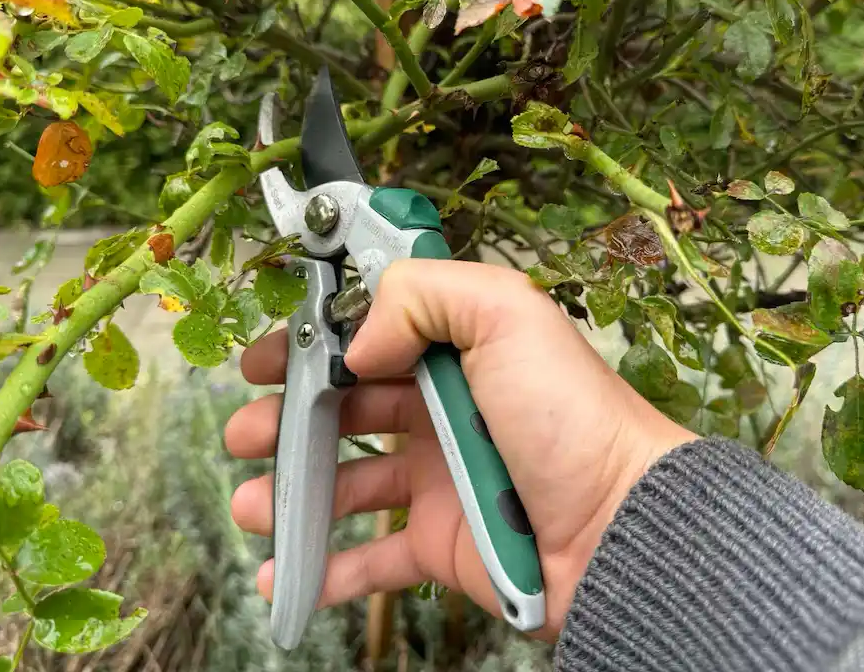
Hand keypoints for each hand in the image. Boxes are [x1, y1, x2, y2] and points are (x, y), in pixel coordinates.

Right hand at [225, 260, 695, 636]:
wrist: (620, 527)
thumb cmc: (572, 417)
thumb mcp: (507, 314)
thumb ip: (426, 292)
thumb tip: (361, 337)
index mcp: (459, 354)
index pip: (370, 339)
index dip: (313, 346)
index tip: (267, 357)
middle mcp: (444, 413)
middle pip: (345, 411)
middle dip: (286, 418)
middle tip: (244, 429)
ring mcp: (438, 482)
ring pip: (346, 484)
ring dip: (291, 492)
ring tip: (250, 503)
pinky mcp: (441, 544)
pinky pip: (369, 559)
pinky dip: (322, 567)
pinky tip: (283, 571)